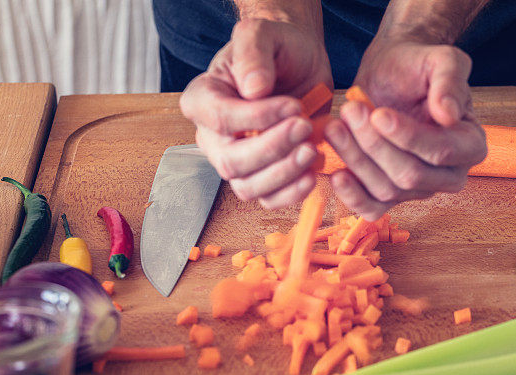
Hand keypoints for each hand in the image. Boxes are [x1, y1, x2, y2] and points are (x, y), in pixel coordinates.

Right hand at [179, 18, 332, 208]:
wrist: (301, 65)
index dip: (257, 118)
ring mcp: (237, 161)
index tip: (292, 105)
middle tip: (305, 127)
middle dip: (272, 149)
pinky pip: (269, 199)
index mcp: (203, 100)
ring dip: (283, 174)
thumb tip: (252, 90)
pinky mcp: (263, 177)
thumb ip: (253, 53)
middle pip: (231, 161)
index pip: (219, 119)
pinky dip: (292, 193)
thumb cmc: (277, 49)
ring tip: (312, 151)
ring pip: (248, 187)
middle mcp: (213, 137)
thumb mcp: (263, 34)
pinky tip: (312, 174)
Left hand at [324, 38, 486, 219]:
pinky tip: (337, 175)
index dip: (408, 137)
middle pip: (410, 176)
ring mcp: (419, 189)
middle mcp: (449, 174)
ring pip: (386, 190)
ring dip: (356, 160)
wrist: (389, 73)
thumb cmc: (416, 65)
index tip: (378, 114)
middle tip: (350, 111)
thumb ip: (450, 81)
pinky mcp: (390, 195)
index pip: (441, 152)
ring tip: (335, 127)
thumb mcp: (439, 60)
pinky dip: (352, 197)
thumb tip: (450, 114)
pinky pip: (373, 209)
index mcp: (470, 144)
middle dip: (375, 146)